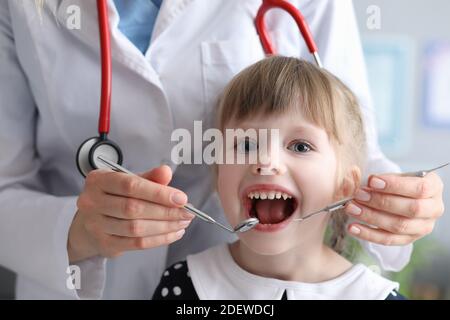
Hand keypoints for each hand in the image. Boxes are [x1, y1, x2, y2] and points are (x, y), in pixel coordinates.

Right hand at [68, 165, 194, 262]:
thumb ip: (149, 177)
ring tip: (183, 223)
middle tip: (188, 213)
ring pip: (136, 228)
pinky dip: (159, 239)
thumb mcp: (128, 181)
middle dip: (166, 211)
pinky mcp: (104, 244)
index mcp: (98, 180)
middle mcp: (92, 202)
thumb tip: (166, 171)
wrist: (90, 222)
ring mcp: (96, 225)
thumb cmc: (114, 196)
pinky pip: (136, 243)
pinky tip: (173, 233)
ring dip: (165, 226)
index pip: (130, 185)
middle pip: (134, 208)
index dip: (158, 193)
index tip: (181, 198)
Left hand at [344, 172, 444, 245]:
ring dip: (371, 217)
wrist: (402, 198)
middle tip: (358, 195)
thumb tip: (356, 177)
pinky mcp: (409, 239)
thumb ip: (378, 178)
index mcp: (434, 187)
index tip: (372, 181)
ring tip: (351, 208)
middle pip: (411, 209)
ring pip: (399, 226)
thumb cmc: (398, 184)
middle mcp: (433, 209)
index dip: (395, 185)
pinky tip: (353, 227)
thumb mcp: (393, 176)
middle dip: (381, 202)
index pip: (419, 188)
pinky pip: (388, 240)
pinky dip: (368, 234)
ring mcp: (423, 227)